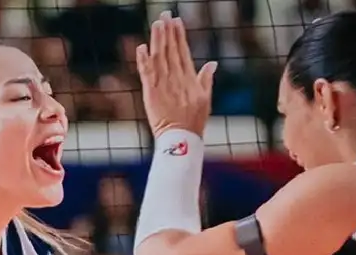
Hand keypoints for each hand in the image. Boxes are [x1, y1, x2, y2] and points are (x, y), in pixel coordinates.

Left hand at [136, 12, 216, 138]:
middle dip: (168, 32)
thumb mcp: (206, 99)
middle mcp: (176, 78)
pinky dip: (143, 59)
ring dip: (157, 39)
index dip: (179, 36)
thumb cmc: (194, 122)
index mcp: (189, 79)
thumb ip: (206, 79)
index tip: (177, 21)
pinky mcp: (151, 92)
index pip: (183, 52)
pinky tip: (142, 47)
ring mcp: (163, 84)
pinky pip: (146, 72)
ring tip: (156, 24)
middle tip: (164, 15)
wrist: (181, 138)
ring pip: (159, 57)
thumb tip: (212, 63)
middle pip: (171, 50)